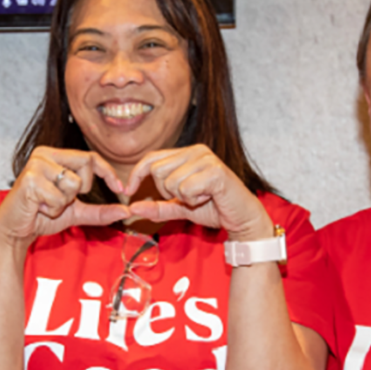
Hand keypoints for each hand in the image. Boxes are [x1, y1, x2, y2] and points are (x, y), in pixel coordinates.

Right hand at [0, 147, 127, 245]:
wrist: (14, 230)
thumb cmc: (41, 216)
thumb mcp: (75, 212)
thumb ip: (100, 211)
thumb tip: (126, 212)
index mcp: (55, 155)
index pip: (90, 156)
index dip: (108, 172)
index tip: (121, 189)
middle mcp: (44, 154)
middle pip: (86, 164)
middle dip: (80, 190)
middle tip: (62, 201)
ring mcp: (35, 165)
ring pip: (73, 183)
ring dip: (64, 203)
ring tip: (46, 205)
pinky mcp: (29, 180)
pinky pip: (58, 197)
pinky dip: (52, 210)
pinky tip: (38, 208)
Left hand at [122, 145, 271, 239]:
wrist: (242, 218)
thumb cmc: (214, 208)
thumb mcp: (180, 207)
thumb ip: (157, 207)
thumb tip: (132, 209)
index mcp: (187, 153)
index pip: (151, 158)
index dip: (136, 175)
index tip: (128, 191)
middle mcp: (196, 151)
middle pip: (157, 171)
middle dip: (167, 191)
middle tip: (188, 197)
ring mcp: (207, 159)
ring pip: (170, 181)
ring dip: (183, 198)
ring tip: (201, 197)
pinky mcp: (215, 172)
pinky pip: (185, 189)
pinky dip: (193, 200)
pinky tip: (208, 198)